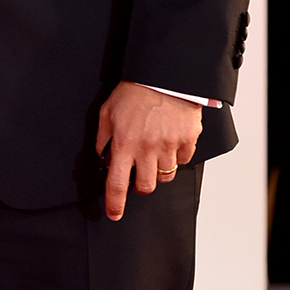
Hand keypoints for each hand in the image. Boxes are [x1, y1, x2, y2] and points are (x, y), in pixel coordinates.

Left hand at [95, 82, 200, 221]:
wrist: (164, 74)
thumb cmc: (134, 92)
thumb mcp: (107, 113)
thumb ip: (103, 139)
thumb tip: (102, 159)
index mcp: (125, 145)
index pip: (117, 184)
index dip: (115, 204)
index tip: (114, 214)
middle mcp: (147, 150)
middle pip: (146, 187)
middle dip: (140, 184)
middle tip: (137, 171)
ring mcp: (170, 146)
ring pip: (165, 176)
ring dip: (157, 170)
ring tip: (153, 152)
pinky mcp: (188, 140)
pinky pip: (183, 160)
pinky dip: (176, 156)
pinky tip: (169, 140)